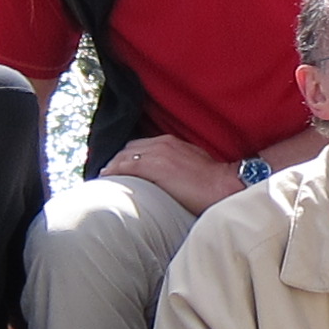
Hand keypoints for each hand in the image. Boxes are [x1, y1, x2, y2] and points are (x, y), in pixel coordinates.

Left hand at [105, 133, 243, 216]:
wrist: (225, 185)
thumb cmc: (213, 182)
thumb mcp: (193, 164)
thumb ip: (177, 165)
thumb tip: (168, 178)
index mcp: (170, 142)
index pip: (140, 146)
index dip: (127, 157)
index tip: (119, 167)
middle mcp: (161, 144)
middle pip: (128, 149)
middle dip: (117, 160)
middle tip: (108, 174)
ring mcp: (157, 154)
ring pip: (124, 156)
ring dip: (112, 167)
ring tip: (104, 179)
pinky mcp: (154, 167)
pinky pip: (125, 167)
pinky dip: (113, 172)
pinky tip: (106, 179)